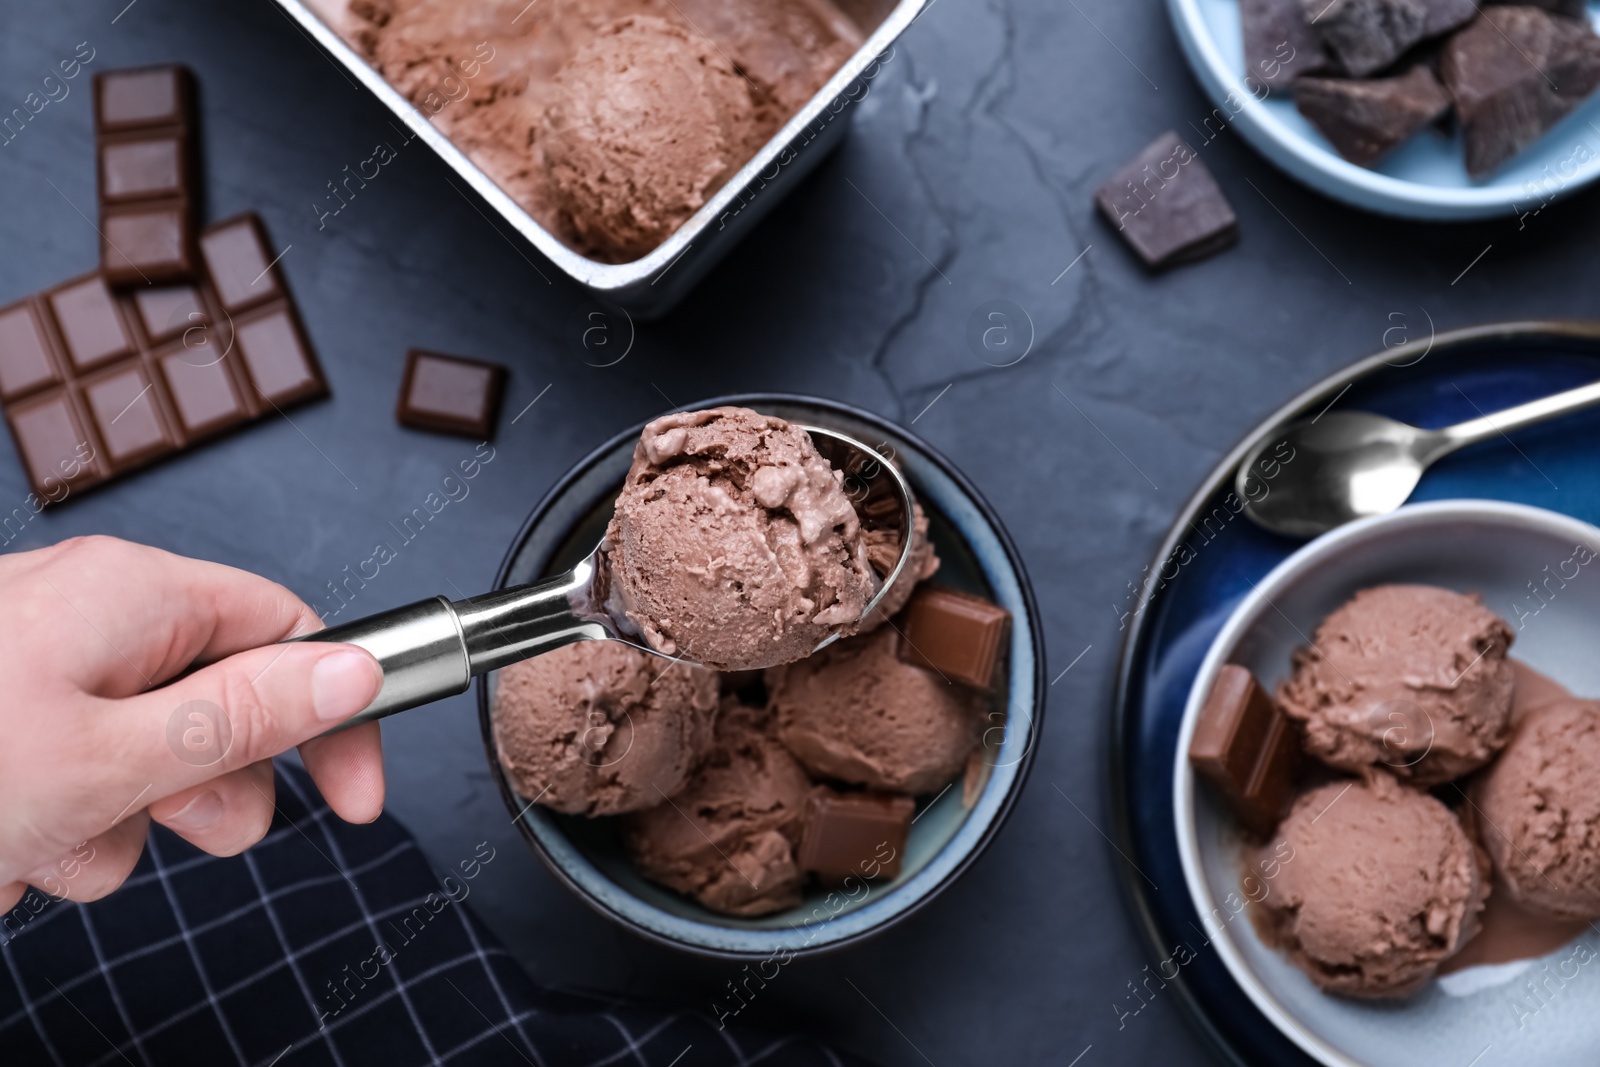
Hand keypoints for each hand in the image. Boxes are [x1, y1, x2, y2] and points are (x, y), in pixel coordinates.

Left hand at [0, 535, 384, 908]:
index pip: (290, 636)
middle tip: (158, 818)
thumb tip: (353, 674)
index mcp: (134, 594)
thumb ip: (242, 716)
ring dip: (108, 830)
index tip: (353, 797)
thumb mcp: (109, 758)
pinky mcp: (6, 719)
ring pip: (142, 764)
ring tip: (37, 843)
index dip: (334, 719)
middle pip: (219, 709)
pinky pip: (73, 780)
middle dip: (203, 792)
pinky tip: (3, 848)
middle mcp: (91, 616)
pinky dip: (50, 830)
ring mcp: (39, 669)